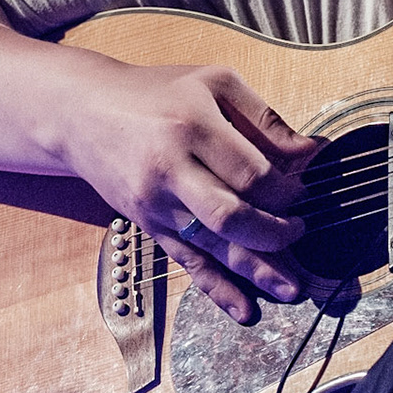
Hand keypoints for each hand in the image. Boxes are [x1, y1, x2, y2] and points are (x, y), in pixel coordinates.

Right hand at [62, 61, 319, 324]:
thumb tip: (312, 151)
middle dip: (274, 233)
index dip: (286, 189)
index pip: (249, 172)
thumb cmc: (157, 92)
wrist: (80, 113)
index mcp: (191, 127)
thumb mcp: (214, 83)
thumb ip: (264, 117)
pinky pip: (187, 262)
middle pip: (230, 216)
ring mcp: (156, 204)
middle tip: (301, 232)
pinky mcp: (148, 225)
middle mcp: (170, 170)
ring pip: (212, 246)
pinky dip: (217, 289)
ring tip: (292, 289)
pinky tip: (244, 309)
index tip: (306, 192)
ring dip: (256, 271)